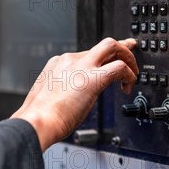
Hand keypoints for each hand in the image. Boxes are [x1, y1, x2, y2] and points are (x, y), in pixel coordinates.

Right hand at [12, 38, 137, 150]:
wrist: (36, 123)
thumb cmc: (39, 118)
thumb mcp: (48, 97)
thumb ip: (61, 92)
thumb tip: (71, 100)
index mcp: (58, 64)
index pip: (87, 54)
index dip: (102, 60)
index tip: (108, 63)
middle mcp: (69, 60)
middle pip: (102, 45)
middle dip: (121, 49)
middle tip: (130, 57)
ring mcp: (81, 67)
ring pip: (112, 47)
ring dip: (128, 59)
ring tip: (133, 75)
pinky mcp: (93, 79)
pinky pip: (119, 68)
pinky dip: (129, 75)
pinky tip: (128, 87)